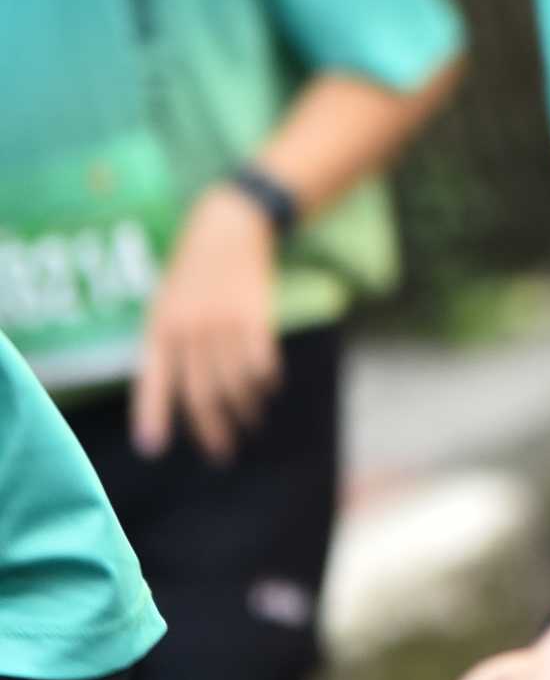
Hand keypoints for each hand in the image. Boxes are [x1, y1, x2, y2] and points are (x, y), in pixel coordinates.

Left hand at [131, 183, 282, 460]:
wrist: (229, 227)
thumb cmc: (195, 270)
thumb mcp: (168, 302)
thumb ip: (170, 345)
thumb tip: (185, 396)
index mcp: (160, 326)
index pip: (152, 380)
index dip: (151, 415)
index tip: (151, 447)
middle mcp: (189, 329)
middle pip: (200, 393)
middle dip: (212, 429)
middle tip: (222, 452)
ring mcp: (222, 323)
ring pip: (232, 384)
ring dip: (243, 409)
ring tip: (250, 420)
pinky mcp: (254, 317)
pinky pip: (260, 364)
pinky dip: (264, 382)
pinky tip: (267, 387)